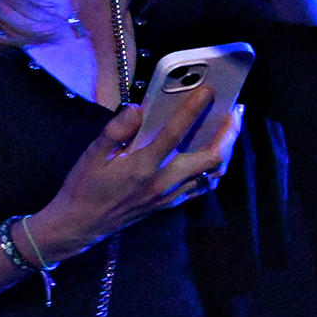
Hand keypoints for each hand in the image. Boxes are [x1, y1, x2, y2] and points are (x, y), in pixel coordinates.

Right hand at [30, 89, 241, 259]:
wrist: (80, 226)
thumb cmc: (84, 187)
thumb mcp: (92, 155)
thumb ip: (116, 130)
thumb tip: (138, 109)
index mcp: (142, 168)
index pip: (174, 134)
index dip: (193, 110)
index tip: (208, 90)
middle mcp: (162, 183)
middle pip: (211, 159)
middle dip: (228, 133)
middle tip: (235, 109)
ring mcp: (170, 196)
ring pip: (213, 174)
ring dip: (226, 149)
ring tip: (230, 126)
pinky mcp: (171, 203)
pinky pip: (203, 185)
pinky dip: (214, 167)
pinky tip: (214, 150)